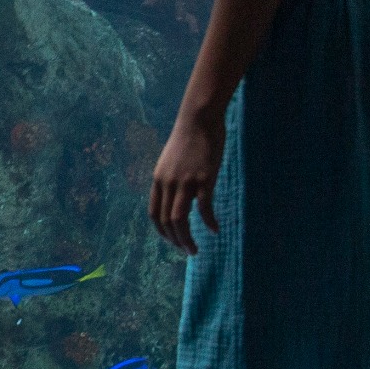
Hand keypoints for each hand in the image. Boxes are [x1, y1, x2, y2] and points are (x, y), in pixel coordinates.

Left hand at [148, 109, 226, 255]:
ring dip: (186, 239)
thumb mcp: (172, 161)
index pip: (154, 214)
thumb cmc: (189, 138)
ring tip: (195, 249)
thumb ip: (171, 179)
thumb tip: (175, 197)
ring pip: (180, 220)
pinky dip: (209, 222)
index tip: (172, 240)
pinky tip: (215, 229)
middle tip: (187, 250)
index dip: (162, 232)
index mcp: (158, 180)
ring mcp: (185, 182)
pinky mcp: (204, 179)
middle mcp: (168, 183)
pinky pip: (204, 208)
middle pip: (167, 221)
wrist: (199, 118)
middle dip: (176, 241)